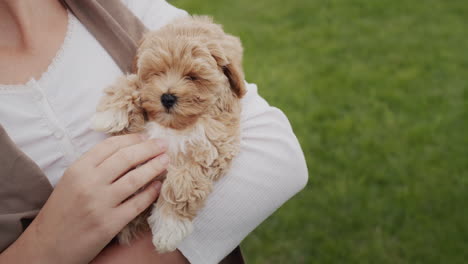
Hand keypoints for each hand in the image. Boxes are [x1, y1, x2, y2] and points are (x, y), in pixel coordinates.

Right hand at [0, 134, 168, 263]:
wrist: (48, 246)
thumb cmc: (62, 211)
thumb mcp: (71, 181)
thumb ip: (94, 166)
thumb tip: (126, 150)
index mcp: (78, 169)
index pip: (111, 145)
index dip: (132, 138)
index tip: (146, 136)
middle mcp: (89, 183)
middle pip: (127, 158)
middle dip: (149, 148)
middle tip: (163, 144)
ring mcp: (100, 204)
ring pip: (135, 179)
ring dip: (155, 167)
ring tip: (166, 161)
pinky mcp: (109, 224)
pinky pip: (137, 204)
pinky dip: (151, 193)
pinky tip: (159, 186)